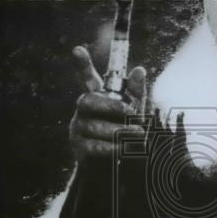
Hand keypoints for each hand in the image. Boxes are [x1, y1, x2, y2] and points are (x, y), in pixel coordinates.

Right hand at [68, 45, 146, 160]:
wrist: (114, 168)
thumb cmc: (124, 133)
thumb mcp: (133, 111)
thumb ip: (135, 93)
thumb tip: (139, 70)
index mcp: (96, 97)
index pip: (87, 78)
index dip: (82, 64)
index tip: (77, 49)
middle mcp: (84, 111)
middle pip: (88, 101)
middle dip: (110, 106)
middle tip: (131, 112)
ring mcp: (78, 129)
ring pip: (94, 126)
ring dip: (118, 130)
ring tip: (138, 134)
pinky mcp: (79, 148)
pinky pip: (93, 146)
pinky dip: (110, 147)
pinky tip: (123, 149)